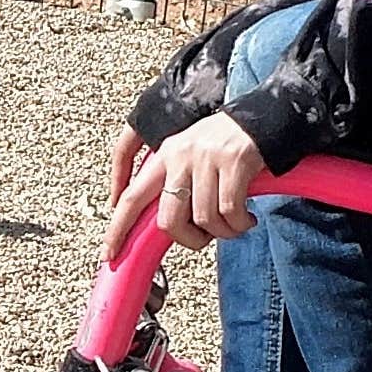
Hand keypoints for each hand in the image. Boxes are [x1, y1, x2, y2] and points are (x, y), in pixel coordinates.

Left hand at [106, 110, 266, 256]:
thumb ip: (174, 186)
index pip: (131, 197)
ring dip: (223, 233)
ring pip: (204, 219)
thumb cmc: (224, 146)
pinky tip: (248, 219)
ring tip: (235, 224)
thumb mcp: (189, 158)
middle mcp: (179, 156)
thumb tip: (169, 228)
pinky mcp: (233, 163)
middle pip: (168, 220)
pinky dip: (239, 224)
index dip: (118, 229)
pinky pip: (230, 212)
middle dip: (188, 240)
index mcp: (163, 156)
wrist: (262, 118)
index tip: (109, 253)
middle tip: (205, 239)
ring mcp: (206, 159)